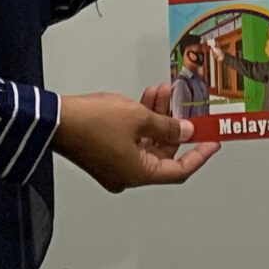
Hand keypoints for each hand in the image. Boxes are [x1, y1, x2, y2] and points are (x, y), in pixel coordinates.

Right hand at [55, 92, 218, 191]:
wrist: (56, 120)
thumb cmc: (91, 123)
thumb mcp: (139, 118)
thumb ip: (167, 125)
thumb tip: (185, 130)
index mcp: (138, 174)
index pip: (179, 171)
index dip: (198, 155)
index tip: (211, 142)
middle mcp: (127, 175)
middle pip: (162, 153)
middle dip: (174, 125)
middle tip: (185, 105)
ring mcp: (115, 165)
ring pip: (147, 142)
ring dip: (158, 117)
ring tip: (164, 93)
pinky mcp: (104, 152)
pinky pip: (132, 138)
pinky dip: (142, 120)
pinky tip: (147, 99)